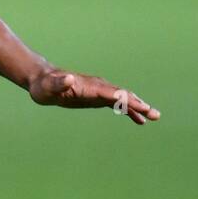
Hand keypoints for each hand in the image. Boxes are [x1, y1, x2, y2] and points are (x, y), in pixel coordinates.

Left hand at [28, 68, 159, 125]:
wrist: (43, 81)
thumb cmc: (44, 85)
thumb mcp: (48, 85)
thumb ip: (59, 82)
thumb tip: (69, 78)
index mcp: (89, 86)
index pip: (111, 93)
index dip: (125, 99)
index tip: (139, 106)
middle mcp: (98, 87)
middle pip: (123, 95)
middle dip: (138, 104)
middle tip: (154, 114)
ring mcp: (99, 92)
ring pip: (123, 99)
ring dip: (139, 107)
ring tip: (154, 116)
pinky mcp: (97, 98)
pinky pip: (117, 104)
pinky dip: (129, 111)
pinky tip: (139, 120)